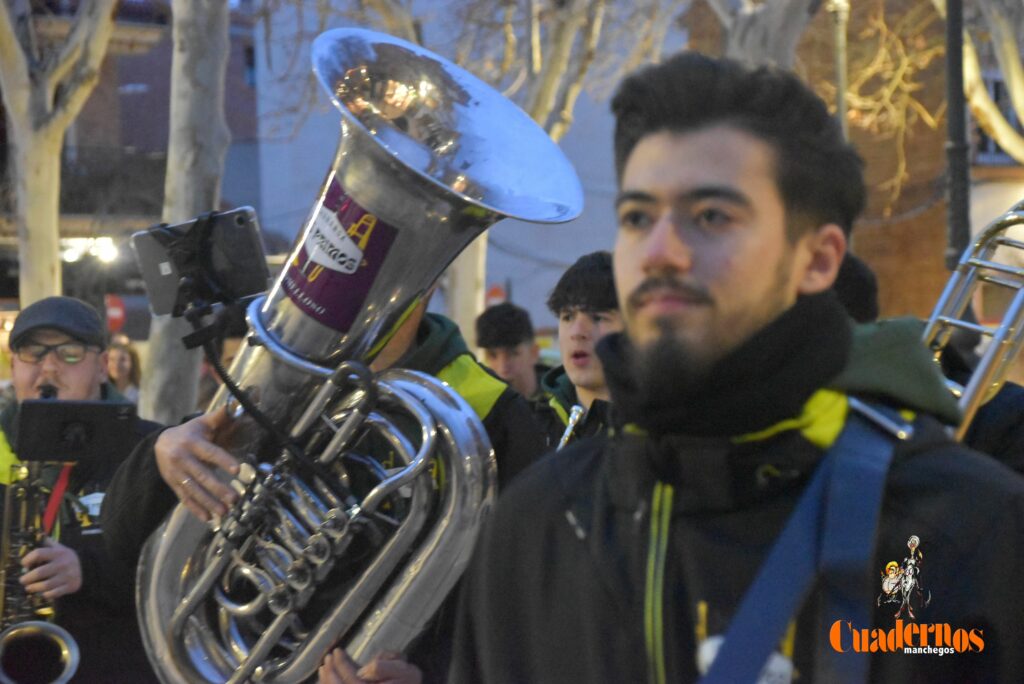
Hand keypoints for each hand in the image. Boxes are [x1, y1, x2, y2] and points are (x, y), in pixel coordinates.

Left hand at [20, 539, 81, 599]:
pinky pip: (53, 593)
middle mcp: (63, 563)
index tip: (24, 564)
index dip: (28, 559)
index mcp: (59, 552)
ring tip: (29, 588)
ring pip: (45, 585)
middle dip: (27, 578)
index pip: (39, 553)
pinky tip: (43, 593)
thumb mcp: (60, 548)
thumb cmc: (66, 558)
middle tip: (22, 580)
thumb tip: (36, 535)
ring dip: (33, 588)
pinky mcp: (70, 586)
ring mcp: (68, 576)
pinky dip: (46, 594)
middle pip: (39, 572)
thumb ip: (48, 543)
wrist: (88, 568)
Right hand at [155, 406, 240, 521]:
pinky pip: (184, 498)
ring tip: (225, 512)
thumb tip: (239, 402)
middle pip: (201, 475)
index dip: (223, 460)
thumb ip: (223, 415)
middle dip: (218, 488)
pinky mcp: (173, 484)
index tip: (237, 469)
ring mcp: (176, 473)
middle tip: (235, 498)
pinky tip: (208, 518)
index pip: (209, 452)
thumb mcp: (204, 422)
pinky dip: (195, 509)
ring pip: (193, 490)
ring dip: (209, 502)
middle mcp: (182, 459)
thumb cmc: (191, 431)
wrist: (160, 443)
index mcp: (192, 442)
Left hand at [318, 649, 421, 683]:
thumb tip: (362, 670)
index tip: (336, 651)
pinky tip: (327, 681)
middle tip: (326, 658)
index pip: (352, 679)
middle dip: (330, 674)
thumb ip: (383, 668)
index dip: (341, 665)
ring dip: (327, 682)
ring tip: (323, 669)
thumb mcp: (403, 670)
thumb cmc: (409, 680)